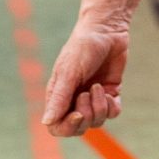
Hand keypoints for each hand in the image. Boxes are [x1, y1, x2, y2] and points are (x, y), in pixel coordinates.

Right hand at [42, 20, 128, 136]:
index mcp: (59, 96)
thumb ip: (59, 98)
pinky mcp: (110, 93)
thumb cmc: (82, 47)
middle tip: (87, 93)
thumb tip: (46, 122)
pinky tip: (111, 90)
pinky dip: (113, 106)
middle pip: (78, 128)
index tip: (77, 114)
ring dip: (100, 107)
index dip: (67, 127)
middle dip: (85, 116)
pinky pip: (112, 113)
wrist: (107, 30)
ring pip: (97, 122)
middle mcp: (74, 100)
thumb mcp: (69, 72)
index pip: (57, 126)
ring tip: (98, 86)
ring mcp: (93, 98)